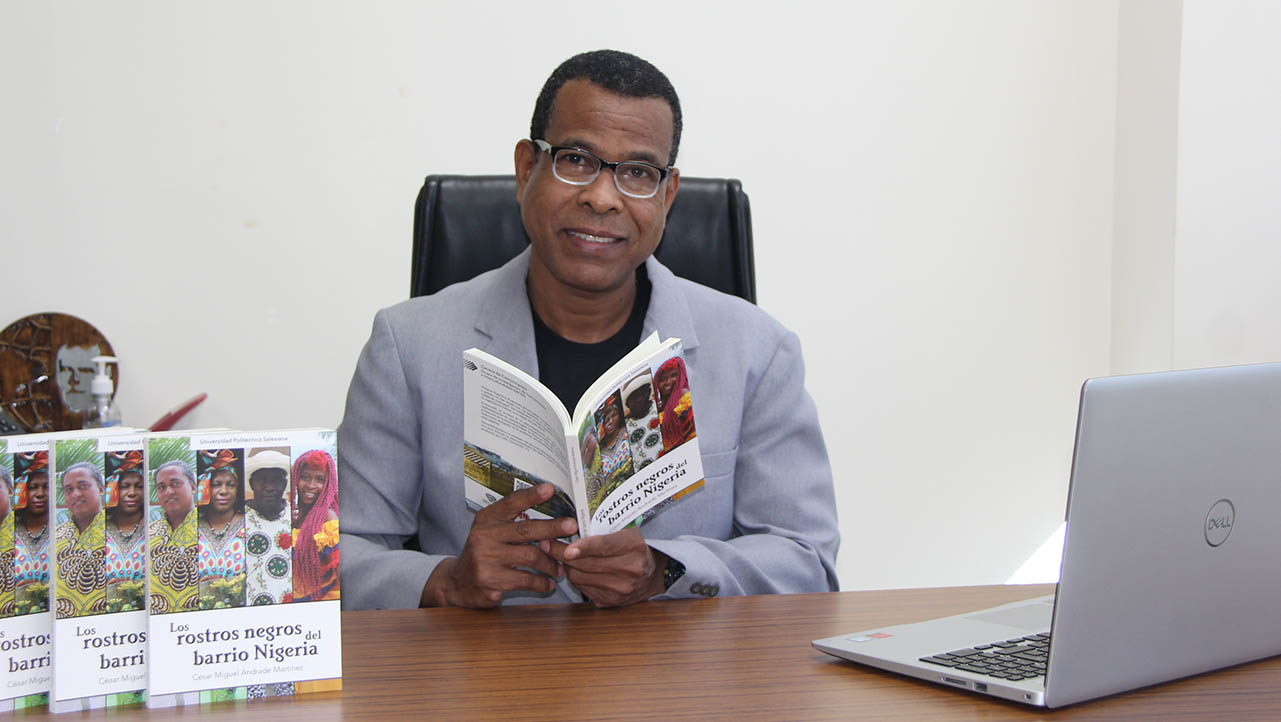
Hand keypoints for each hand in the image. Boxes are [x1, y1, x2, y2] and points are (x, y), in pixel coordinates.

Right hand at [421, 483, 576, 607]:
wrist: (458, 584)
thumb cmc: (484, 553)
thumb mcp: (490, 532)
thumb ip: (513, 523)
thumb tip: (553, 519)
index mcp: (486, 520)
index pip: (511, 503)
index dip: (531, 495)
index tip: (550, 488)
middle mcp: (484, 537)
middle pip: (526, 530)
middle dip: (553, 528)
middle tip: (572, 526)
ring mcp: (486, 560)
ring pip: (530, 557)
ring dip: (551, 563)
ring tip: (561, 568)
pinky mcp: (490, 582)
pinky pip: (525, 580)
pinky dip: (541, 583)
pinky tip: (549, 584)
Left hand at [551, 527, 666, 607]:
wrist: (654, 574)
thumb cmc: (635, 547)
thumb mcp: (626, 531)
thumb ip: (602, 530)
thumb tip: (570, 527)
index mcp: (634, 546)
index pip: (605, 547)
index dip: (584, 548)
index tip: (567, 549)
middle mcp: (630, 570)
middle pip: (587, 564)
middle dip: (562, 553)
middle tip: (547, 543)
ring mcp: (621, 589)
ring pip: (580, 577)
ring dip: (567, 566)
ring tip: (561, 555)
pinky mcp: (612, 602)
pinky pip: (583, 589)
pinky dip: (576, 578)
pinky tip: (575, 568)